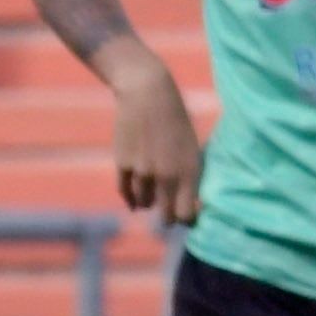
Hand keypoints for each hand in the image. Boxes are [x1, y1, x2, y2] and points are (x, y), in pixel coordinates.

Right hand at [103, 49, 202, 224]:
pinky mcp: (124, 164)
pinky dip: (131, 199)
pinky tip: (136, 203)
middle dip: (169, 219)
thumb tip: (188, 199)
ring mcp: (143, 171)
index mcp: (190, 170)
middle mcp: (167, 175)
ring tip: (153, 203)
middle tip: (170, 219)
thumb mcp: (192, 147)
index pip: (188, 213)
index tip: (188, 219)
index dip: (188, 220)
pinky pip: (126, 191)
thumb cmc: (176, 119)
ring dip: (150, 204)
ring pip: (145, 203)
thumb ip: (190, 173)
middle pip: (166, 215)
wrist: (147, 95)